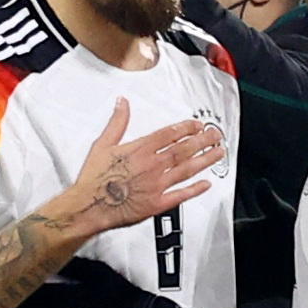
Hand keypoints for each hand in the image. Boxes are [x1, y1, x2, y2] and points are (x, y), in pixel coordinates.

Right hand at [57, 98, 224, 238]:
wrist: (89, 205)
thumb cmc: (94, 178)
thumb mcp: (102, 144)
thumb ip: (117, 122)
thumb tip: (123, 102)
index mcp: (140, 149)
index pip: (169, 134)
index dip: (186, 128)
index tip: (197, 125)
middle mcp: (152, 165)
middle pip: (183, 149)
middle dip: (202, 140)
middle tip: (215, 135)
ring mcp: (157, 185)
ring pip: (187, 169)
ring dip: (204, 160)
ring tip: (218, 153)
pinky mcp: (157, 204)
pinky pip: (180, 195)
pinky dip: (195, 190)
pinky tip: (206, 184)